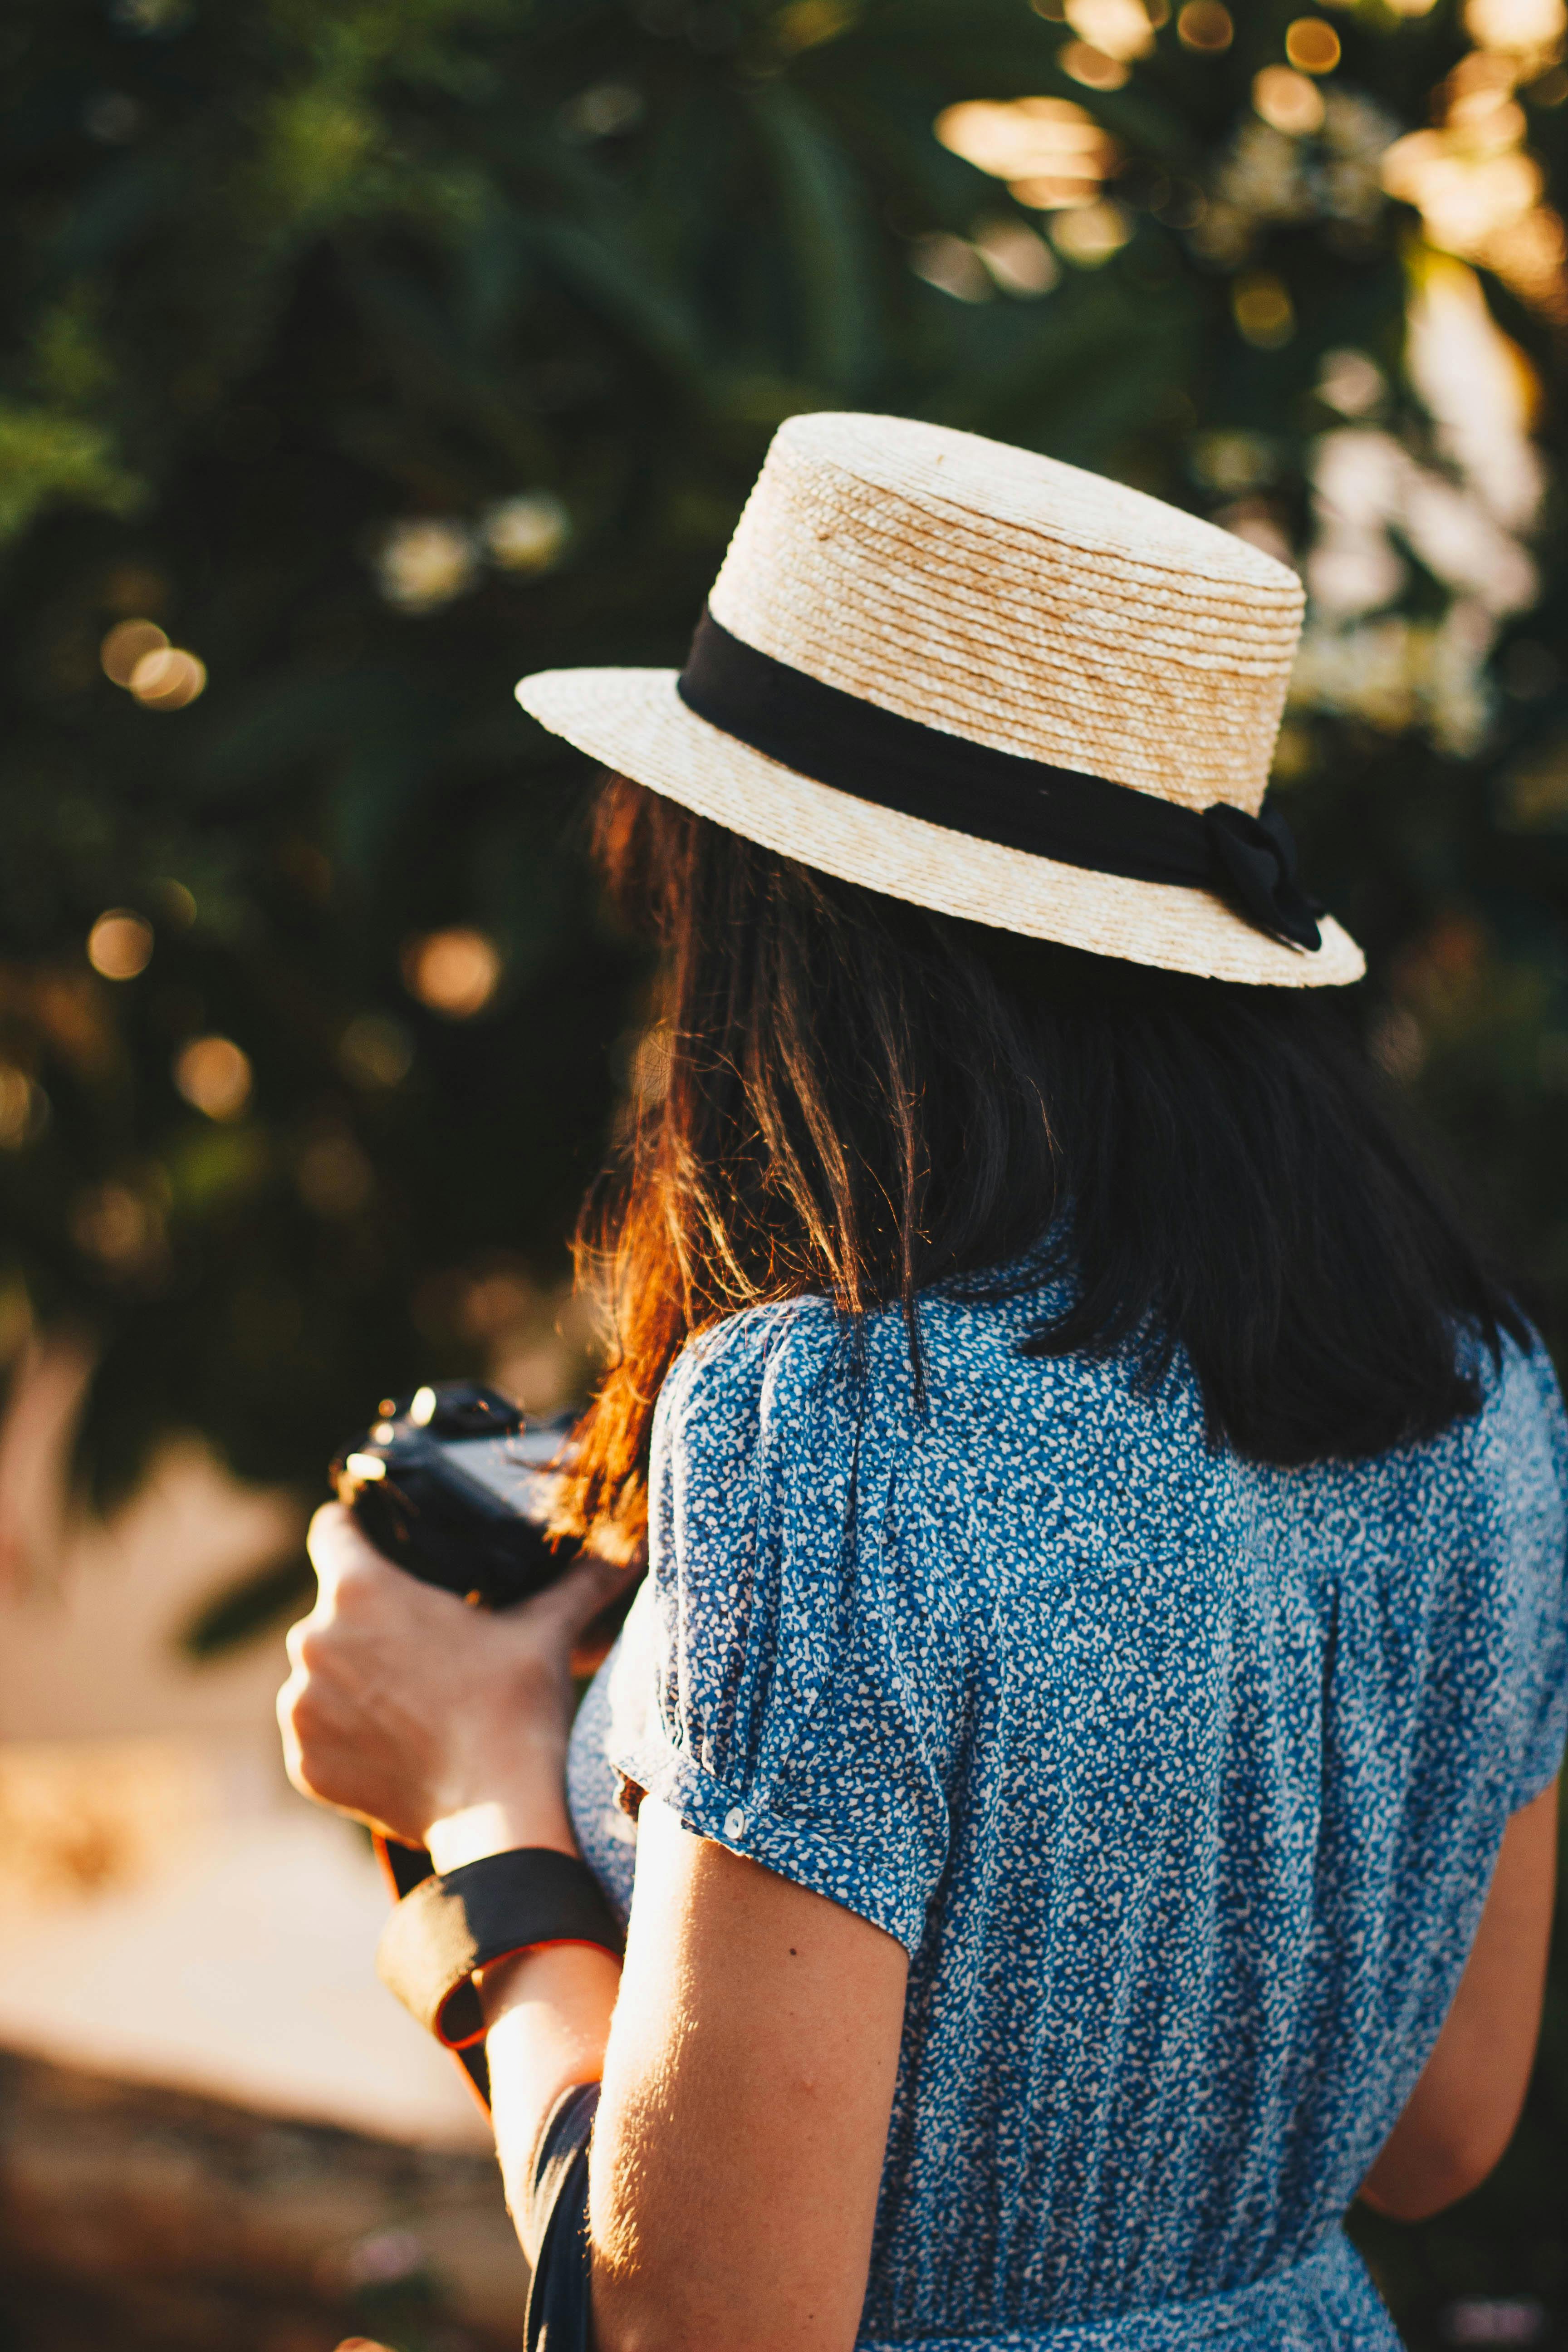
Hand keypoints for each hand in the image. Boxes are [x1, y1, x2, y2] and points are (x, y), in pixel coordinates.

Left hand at [278, 1503, 638, 1869]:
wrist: (498, 1818)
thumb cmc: (516, 1709)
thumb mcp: (545, 1630)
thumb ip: (579, 1579)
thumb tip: (629, 1548)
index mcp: (360, 1590)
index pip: (332, 1529)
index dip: (356, 1530)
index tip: (380, 1545)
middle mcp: (314, 1641)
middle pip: (334, 1609)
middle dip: (372, 1621)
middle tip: (426, 1644)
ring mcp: (300, 1707)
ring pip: (324, 1673)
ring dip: (356, 1680)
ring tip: (417, 1701)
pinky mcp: (303, 1762)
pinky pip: (319, 1732)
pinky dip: (350, 1735)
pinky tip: (400, 1744)